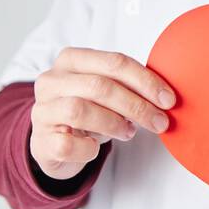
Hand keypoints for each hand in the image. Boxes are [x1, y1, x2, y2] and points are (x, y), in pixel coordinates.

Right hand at [30, 46, 175, 180]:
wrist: (54, 143)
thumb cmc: (87, 112)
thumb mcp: (105, 92)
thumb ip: (128, 86)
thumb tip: (165, 97)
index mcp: (71, 59)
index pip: (113, 62)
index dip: (145, 80)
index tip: (168, 99)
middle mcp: (51, 80)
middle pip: (99, 86)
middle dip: (136, 105)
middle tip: (159, 121)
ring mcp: (42, 110)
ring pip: (80, 110)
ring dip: (114, 123)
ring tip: (129, 132)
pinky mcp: (40, 140)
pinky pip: (68, 144)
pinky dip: (88, 149)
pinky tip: (95, 147)